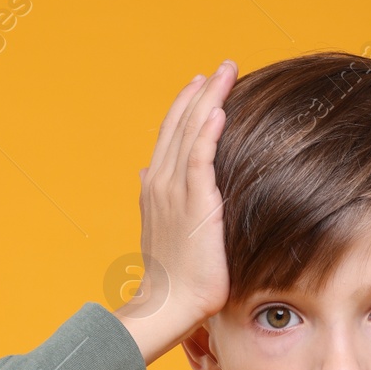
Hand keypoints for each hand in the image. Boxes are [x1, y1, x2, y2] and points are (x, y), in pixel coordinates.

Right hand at [117, 60, 236, 363]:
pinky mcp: (193, 205)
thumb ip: (156, 197)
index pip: (171, 134)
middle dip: (203, 92)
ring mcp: (175, 192)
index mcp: (156, 186)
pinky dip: (207, 132)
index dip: (186, 105)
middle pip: (182, 124)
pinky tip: (219, 109)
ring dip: (209, 99)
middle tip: (223, 66)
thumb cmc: (173, 275)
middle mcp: (161, 182)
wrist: (170, 304)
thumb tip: (144, 173)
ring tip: (226, 73)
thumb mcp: (162, 228)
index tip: (203, 83)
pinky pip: (199, 159)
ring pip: (191, 133)